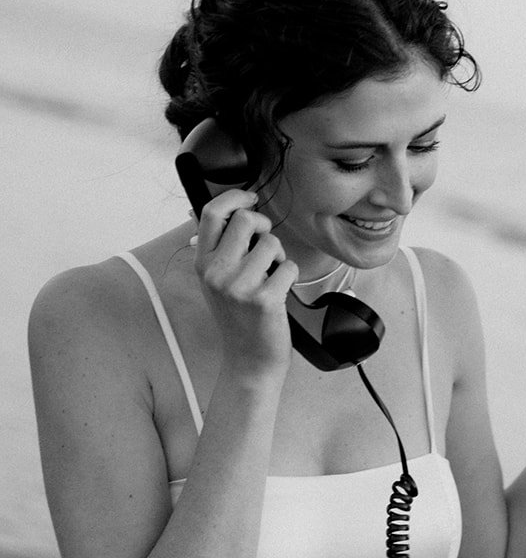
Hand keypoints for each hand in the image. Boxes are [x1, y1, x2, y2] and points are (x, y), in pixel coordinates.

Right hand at [194, 190, 299, 378]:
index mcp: (202, 263)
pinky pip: (289, 266)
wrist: (249, 360)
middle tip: (267, 244)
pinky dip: (291, 275)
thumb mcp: (216, 281)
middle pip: (245, 219)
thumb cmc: (238, 318)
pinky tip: (281, 290)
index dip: (234, 198)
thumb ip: (217, 249)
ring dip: (280, 255)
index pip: (210, 213)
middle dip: (264, 226)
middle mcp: (216, 272)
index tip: (250, 199)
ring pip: (272, 242)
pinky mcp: (264, 299)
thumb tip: (219, 212)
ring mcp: (239, 286)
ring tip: (272, 275)